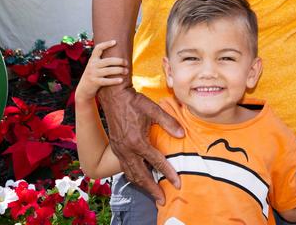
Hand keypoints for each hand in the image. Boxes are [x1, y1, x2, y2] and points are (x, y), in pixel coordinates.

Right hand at [75, 39, 126, 101]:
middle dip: (119, 61)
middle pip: (108, 60)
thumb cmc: (92, 76)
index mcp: (92, 60)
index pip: (98, 49)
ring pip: (108, 70)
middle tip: (126, 63)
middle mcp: (92, 65)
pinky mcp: (95, 82)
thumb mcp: (94, 66)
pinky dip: (114, 80)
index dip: (106, 44)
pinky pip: (106, 81)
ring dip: (119, 70)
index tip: (115, 41)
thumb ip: (101, 61)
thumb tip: (117, 56)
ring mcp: (93, 74)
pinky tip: (121, 80)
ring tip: (126, 71)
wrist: (83, 89)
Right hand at [96, 60, 184, 203]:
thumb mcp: (153, 109)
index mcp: (137, 141)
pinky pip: (125, 168)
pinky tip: (139, 178)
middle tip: (162, 200)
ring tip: (152, 193)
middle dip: (152, 190)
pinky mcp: (116, 148)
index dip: (168, 174)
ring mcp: (119, 150)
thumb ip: (168, 122)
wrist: (113, 95)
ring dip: (142, 185)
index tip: (177, 183)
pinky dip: (133, 176)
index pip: (156, 162)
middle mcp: (127, 149)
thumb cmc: (133, 101)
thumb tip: (182, 134)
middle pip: (141, 175)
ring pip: (131, 174)